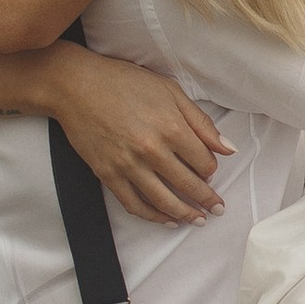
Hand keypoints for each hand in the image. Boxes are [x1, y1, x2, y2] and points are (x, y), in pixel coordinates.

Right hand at [38, 46, 232, 223]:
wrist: (77, 86)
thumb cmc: (124, 82)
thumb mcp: (170, 91)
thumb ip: (201, 122)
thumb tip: (228, 148)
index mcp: (171, 127)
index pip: (204, 162)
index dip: (212, 170)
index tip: (211, 172)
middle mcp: (152, 151)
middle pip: (189, 185)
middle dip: (207, 200)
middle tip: (218, 209)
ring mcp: (129, 165)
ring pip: (164, 201)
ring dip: (186, 215)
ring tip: (198, 220)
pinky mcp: (108, 175)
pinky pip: (134, 204)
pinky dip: (153, 217)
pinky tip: (166, 221)